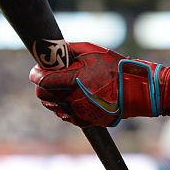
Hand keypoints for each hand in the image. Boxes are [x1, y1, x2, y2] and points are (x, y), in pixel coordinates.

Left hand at [29, 41, 163, 127]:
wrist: (134, 91)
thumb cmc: (115, 68)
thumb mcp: (92, 51)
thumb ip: (70, 49)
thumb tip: (54, 47)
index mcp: (74, 80)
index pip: (42, 81)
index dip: (35, 74)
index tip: (37, 69)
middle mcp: (73, 99)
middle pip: (42, 96)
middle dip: (41, 85)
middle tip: (48, 77)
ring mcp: (77, 112)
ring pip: (52, 106)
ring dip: (52, 96)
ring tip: (62, 86)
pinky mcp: (83, 121)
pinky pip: (64, 115)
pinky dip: (63, 106)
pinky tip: (72, 96)